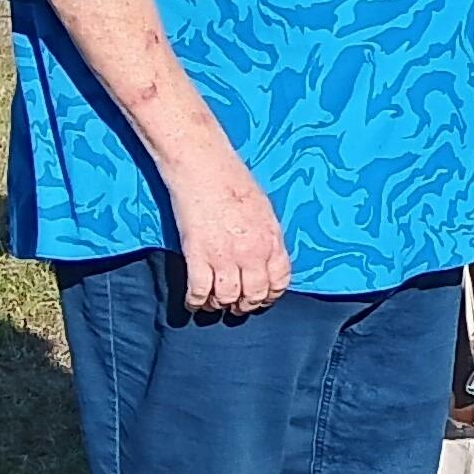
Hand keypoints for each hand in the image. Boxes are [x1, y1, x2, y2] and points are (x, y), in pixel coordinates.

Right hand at [161, 160, 292, 313]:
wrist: (204, 166)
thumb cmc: (233, 181)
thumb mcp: (264, 210)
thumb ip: (267, 237)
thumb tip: (265, 258)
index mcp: (272, 240)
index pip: (280, 281)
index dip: (271, 295)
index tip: (261, 298)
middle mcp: (253, 253)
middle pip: (254, 295)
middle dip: (246, 305)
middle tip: (237, 307)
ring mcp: (225, 256)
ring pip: (227, 298)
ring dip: (220, 305)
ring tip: (214, 304)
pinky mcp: (198, 255)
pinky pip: (199, 291)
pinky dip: (196, 302)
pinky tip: (194, 303)